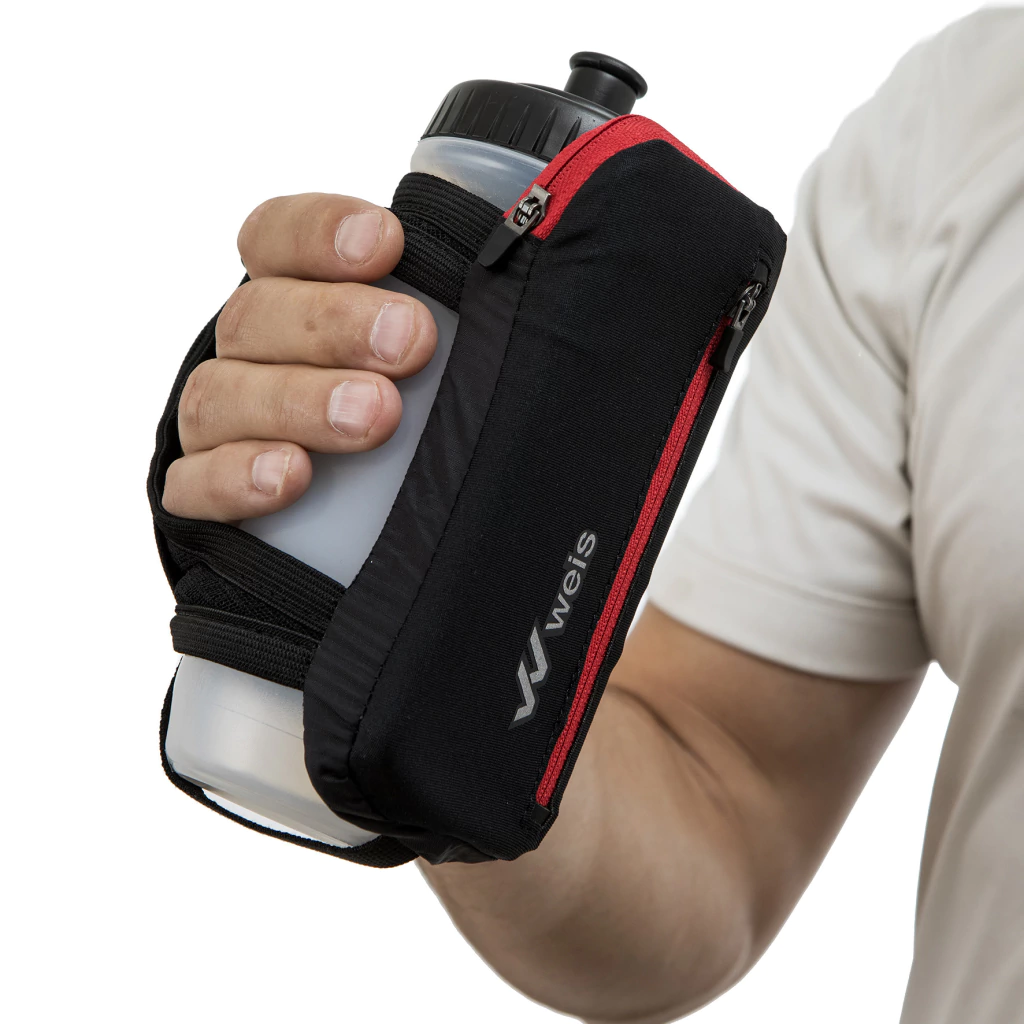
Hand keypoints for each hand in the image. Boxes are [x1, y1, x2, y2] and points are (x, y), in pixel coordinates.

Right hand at [162, 193, 436, 521]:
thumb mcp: (436, 359)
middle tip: (410, 341)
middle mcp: (246, 354)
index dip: (319, 232)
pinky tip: (289, 477)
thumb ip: (456, 321)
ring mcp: (215, 425)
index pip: (276, 239)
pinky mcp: (197, 496)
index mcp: (290, 298)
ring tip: (372, 417)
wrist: (347, 518)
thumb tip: (524, 293)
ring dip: (299, 401)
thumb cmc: (410, 408)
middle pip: (258, 316)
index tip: (386, 242)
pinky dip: (237, 477)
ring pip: (224, 394)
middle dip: (332, 322)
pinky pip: (194, 485)